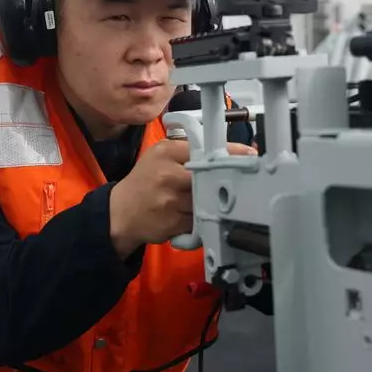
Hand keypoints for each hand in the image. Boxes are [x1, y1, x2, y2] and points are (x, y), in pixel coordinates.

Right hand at [109, 140, 256, 257]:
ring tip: (208, 201)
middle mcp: (168, 174)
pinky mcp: (173, 222)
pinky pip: (200, 220)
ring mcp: (170, 200)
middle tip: (239, 182)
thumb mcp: (160, 156)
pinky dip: (202, 220)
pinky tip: (196, 216)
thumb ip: (188, 151)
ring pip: (207, 200)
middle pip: (210, 176)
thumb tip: (225, 150)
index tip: (250, 155)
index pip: (205, 150)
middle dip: (223, 181)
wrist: (120, 213)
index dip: (230, 153)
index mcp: (167, 152)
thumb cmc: (145, 181)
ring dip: (212, 202)